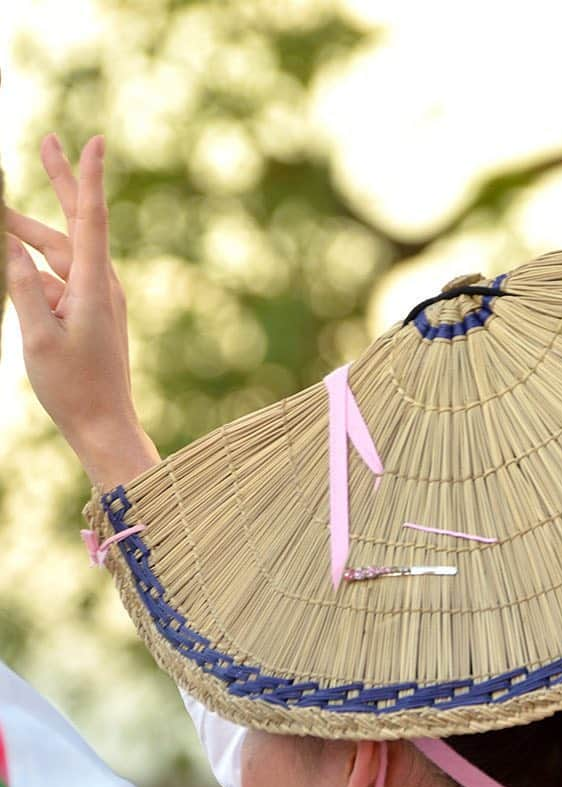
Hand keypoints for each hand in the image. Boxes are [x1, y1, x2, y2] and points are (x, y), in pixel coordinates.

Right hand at [5, 133, 158, 488]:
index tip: (94, 141)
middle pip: (76, 225)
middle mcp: (103, 287)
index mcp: (95, 288)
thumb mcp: (38, 338)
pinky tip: (15, 269)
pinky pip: (59, 280)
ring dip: (29, 232)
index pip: (91, 221)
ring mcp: (99, 300)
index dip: (88, 178)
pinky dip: (34, 269)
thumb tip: (12, 247)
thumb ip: (23, 288)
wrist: (105, 425)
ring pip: (60, 253)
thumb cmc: (74, 388)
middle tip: (49, 142)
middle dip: (60, 182)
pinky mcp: (91, 313)